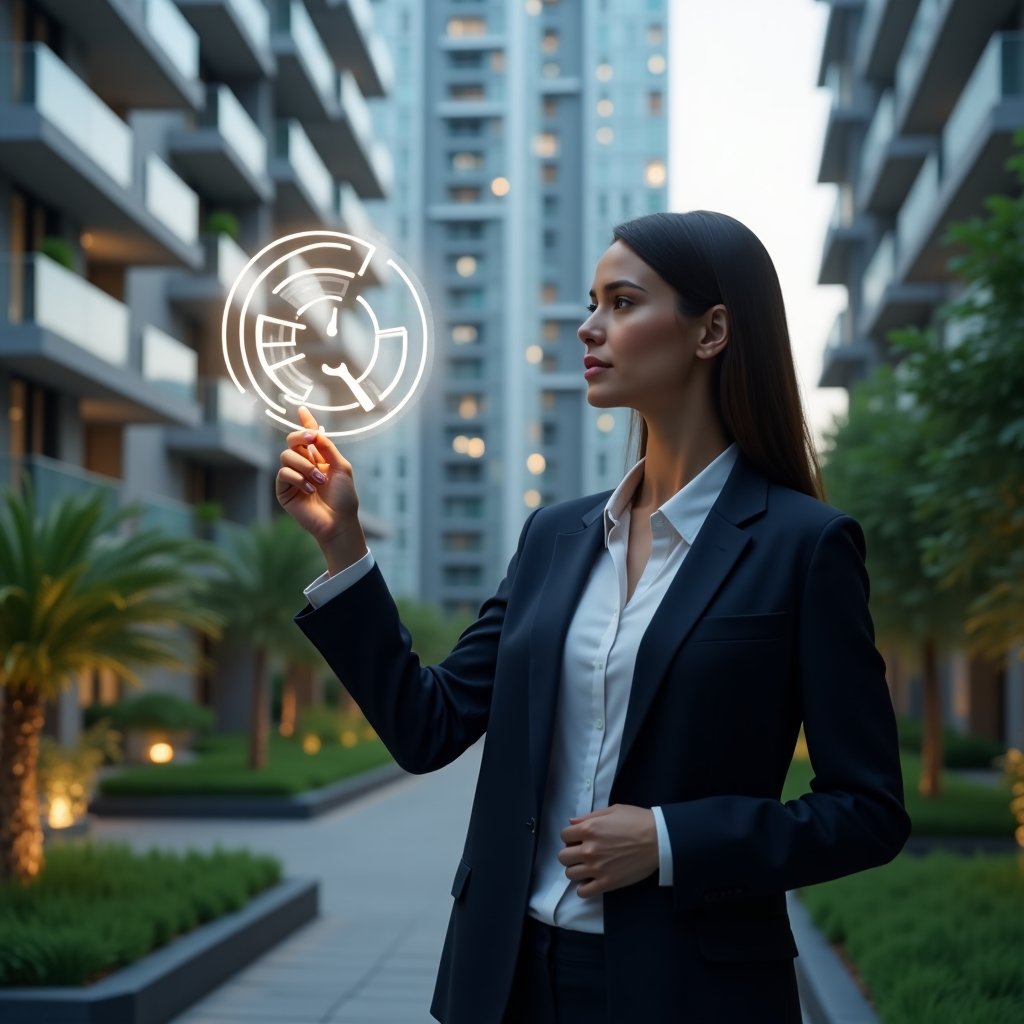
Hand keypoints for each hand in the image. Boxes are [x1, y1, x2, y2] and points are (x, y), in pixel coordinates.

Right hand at [276, 406, 366, 572]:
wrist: (338, 521)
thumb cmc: (344, 497)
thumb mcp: (341, 467)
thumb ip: (327, 448)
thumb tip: (316, 430)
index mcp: (319, 458)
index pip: (309, 438)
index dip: (306, 422)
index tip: (302, 408)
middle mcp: (304, 465)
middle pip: (292, 441)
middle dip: (300, 436)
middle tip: (312, 440)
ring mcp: (293, 477)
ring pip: (286, 456)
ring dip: (305, 465)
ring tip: (319, 480)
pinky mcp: (284, 491)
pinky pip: (283, 473)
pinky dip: (297, 478)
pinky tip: (309, 489)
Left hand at [557, 804, 658, 898]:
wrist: (659, 839)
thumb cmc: (637, 820)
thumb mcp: (613, 810)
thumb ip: (589, 816)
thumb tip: (571, 822)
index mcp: (589, 829)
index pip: (564, 835)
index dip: (571, 837)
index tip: (578, 839)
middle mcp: (589, 849)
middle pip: (563, 857)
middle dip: (570, 854)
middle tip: (581, 854)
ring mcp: (597, 868)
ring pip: (570, 874)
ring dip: (576, 870)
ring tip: (587, 867)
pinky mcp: (607, 883)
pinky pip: (583, 892)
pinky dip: (584, 888)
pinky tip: (591, 881)